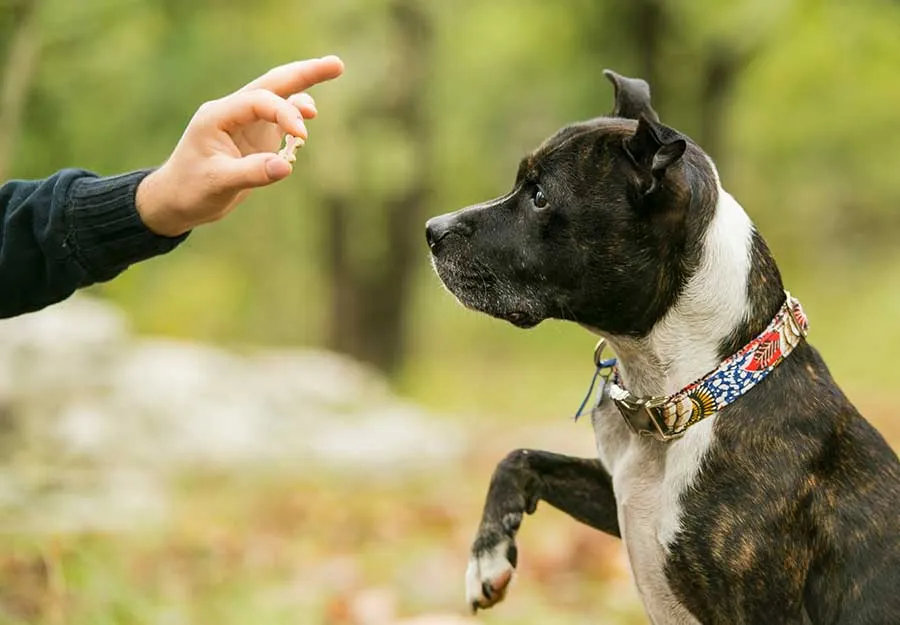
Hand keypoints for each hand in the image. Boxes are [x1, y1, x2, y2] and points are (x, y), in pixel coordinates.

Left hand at [135, 55, 343, 236]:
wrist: (176, 200)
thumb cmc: (191, 190)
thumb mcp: (218, 183)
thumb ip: (252, 173)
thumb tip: (287, 166)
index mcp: (218, 115)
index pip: (259, 101)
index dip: (285, 113)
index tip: (302, 136)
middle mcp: (232, 112)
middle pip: (273, 84)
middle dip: (304, 74)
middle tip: (337, 64)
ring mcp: (245, 123)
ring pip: (279, 99)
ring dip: (302, 95)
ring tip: (318, 105)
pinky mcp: (254, 137)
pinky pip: (280, 121)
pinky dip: (295, 121)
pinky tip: (303, 132)